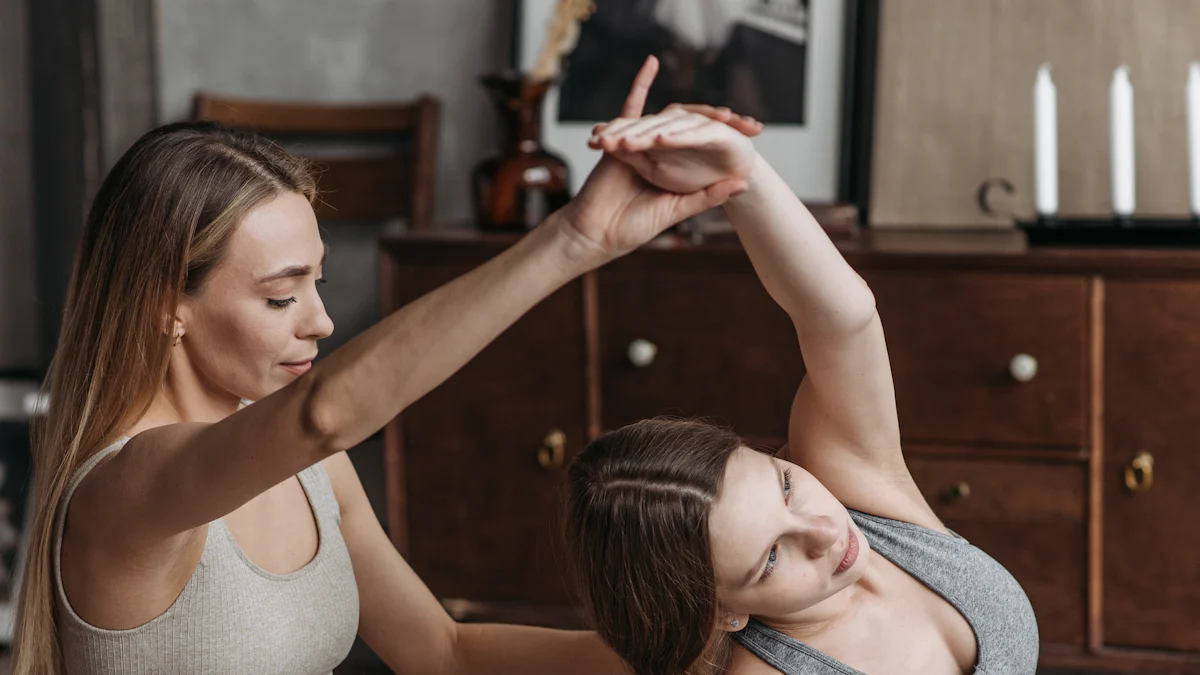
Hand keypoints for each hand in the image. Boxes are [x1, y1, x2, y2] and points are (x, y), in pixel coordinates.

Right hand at [554, 57, 749, 262]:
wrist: (599, 233)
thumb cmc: (633, 227)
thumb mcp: (678, 209)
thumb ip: (708, 196)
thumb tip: (743, 182)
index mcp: (672, 169)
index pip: (701, 146)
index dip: (725, 138)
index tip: (752, 135)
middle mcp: (659, 153)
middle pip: (689, 128)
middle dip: (719, 124)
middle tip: (750, 124)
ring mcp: (641, 144)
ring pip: (668, 119)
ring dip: (696, 113)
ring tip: (725, 113)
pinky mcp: (623, 140)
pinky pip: (631, 108)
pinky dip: (639, 85)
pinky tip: (651, 64)